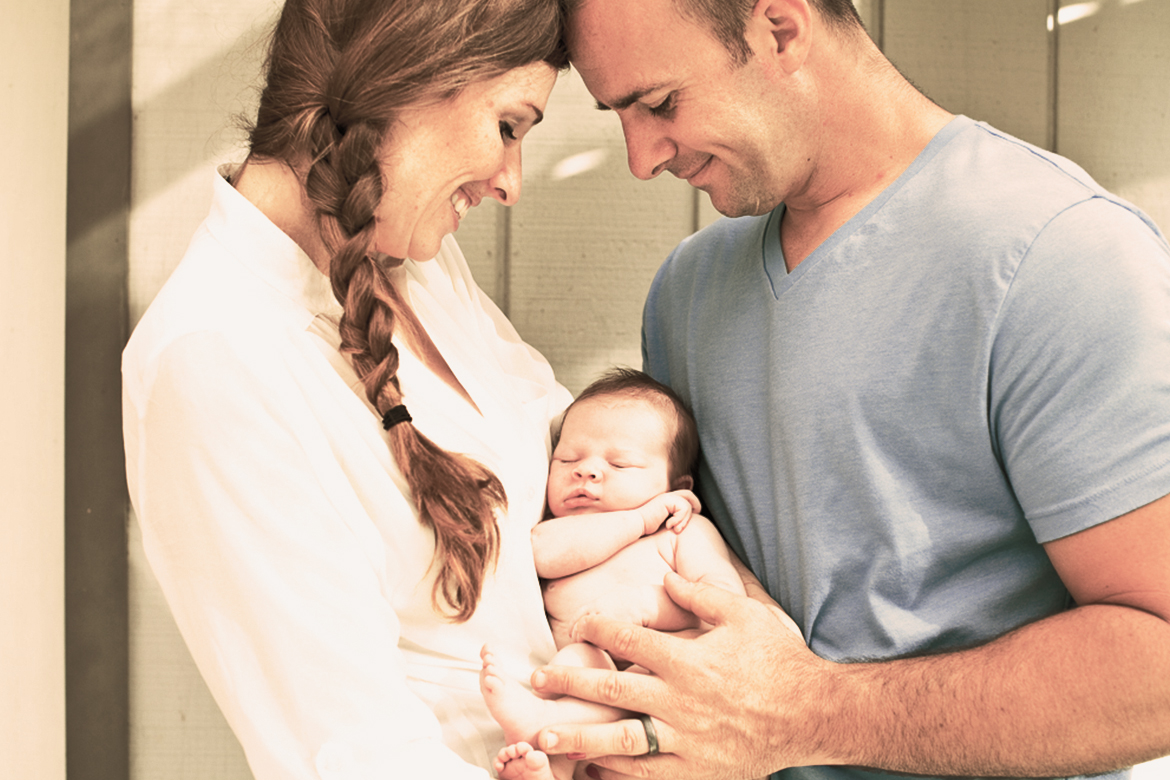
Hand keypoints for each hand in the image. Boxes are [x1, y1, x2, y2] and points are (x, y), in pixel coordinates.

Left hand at [530, 569, 827, 779]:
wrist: (812, 715)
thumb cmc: (778, 661)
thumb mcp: (744, 615)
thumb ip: (700, 595)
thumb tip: (666, 574)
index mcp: (687, 660)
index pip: (626, 639)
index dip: (595, 628)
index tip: (575, 623)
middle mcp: (680, 701)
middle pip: (610, 690)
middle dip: (568, 683)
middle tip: (536, 680)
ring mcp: (685, 740)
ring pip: (619, 739)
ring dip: (578, 736)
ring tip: (542, 734)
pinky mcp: (695, 770)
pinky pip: (646, 774)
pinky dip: (615, 771)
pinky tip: (590, 766)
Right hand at [638, 490, 699, 535]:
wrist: (635, 525)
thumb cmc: (647, 528)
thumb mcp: (665, 523)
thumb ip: (674, 520)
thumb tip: (687, 525)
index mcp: (667, 501)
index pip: (685, 496)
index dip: (692, 505)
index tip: (691, 518)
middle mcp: (668, 496)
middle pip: (689, 495)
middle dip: (695, 506)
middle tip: (694, 517)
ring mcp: (667, 497)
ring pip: (688, 504)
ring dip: (685, 519)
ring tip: (676, 529)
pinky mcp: (666, 500)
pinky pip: (683, 507)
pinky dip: (679, 519)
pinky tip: (669, 526)